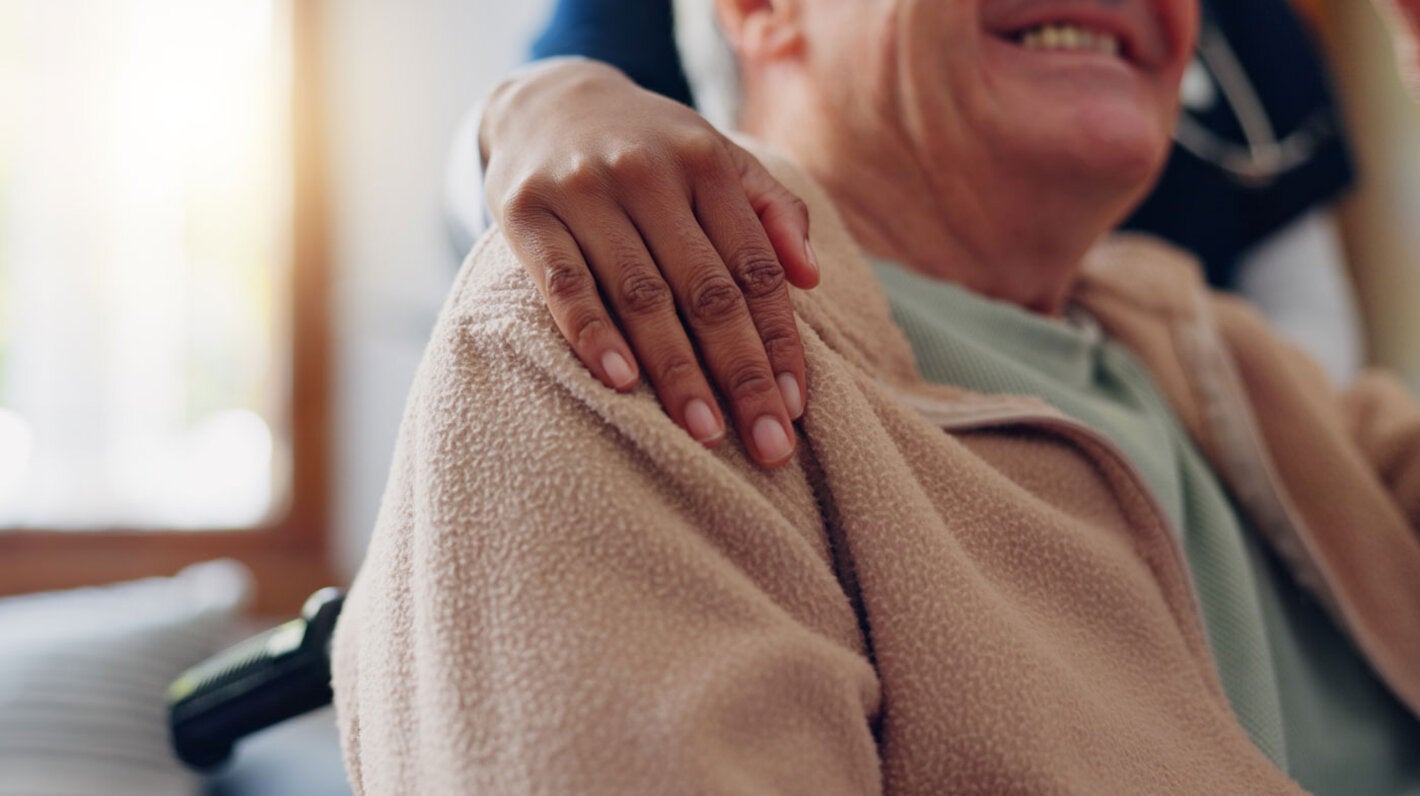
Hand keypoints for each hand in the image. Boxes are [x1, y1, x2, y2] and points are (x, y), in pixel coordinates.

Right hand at [481, 61, 818, 467]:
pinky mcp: (526, 212)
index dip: (779, 341)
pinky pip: (564, 284)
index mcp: (706, 163)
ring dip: (678, 370)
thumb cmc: (651, 150)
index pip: (754, 268)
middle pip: (707, 290)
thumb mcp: (716, 158)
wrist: (547, 101)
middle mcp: (649, 174)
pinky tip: (623, 383)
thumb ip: (771, 208)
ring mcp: (584, 192)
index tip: (795, 408)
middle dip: (742, 374)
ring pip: (641, 295)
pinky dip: (593, 334)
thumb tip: (810, 276)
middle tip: (767, 444)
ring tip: (706, 433)